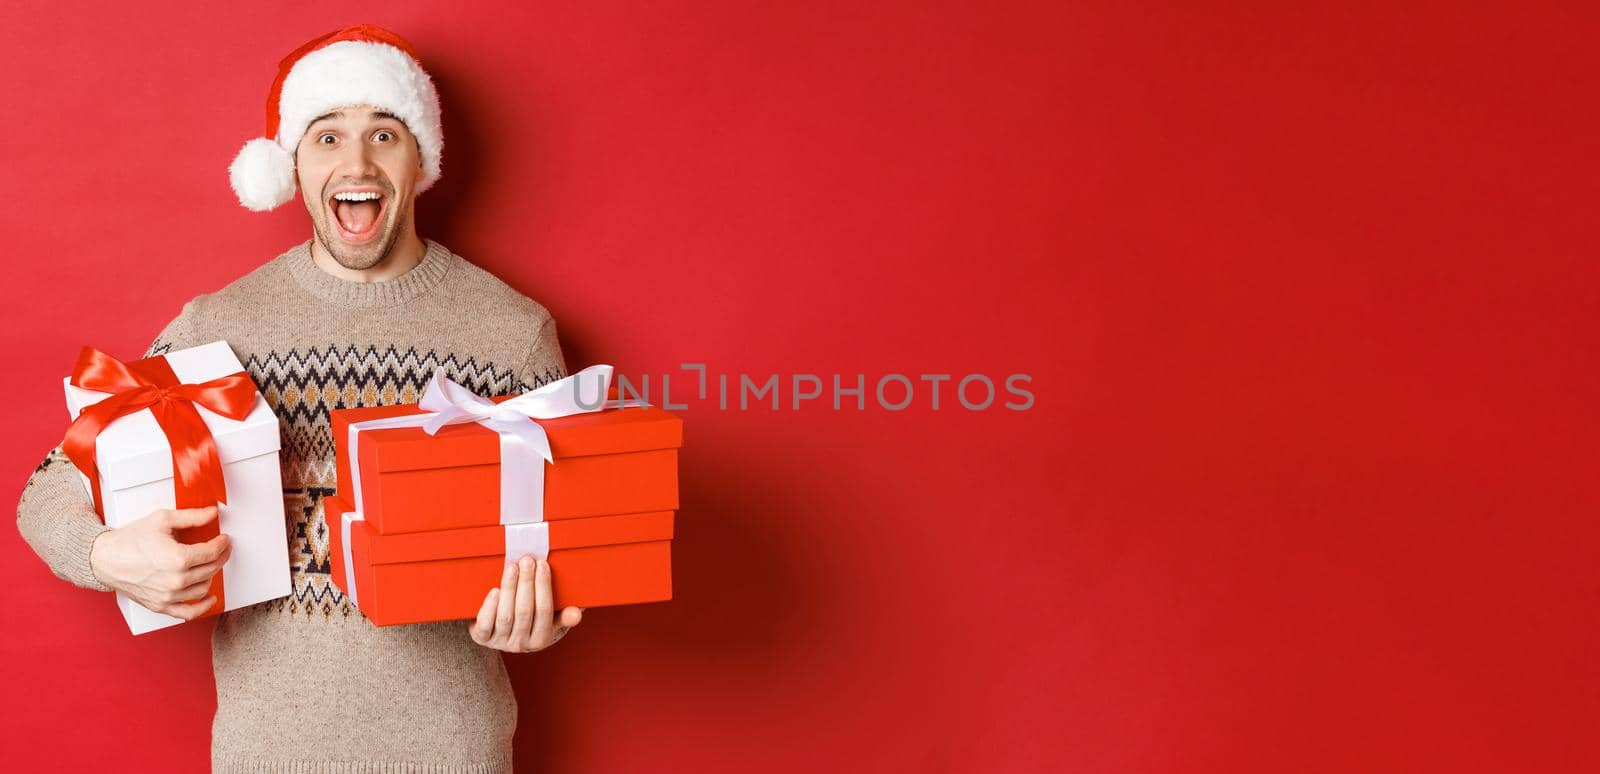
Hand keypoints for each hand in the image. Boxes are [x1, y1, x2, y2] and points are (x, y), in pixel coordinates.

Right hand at [88, 505, 229, 620]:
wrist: (104, 558)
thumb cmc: (129, 540)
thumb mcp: (162, 520)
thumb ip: (191, 517)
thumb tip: (212, 513)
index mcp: (178, 559)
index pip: (212, 552)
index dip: (222, 544)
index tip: (224, 540)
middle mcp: (175, 580)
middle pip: (211, 569)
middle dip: (220, 557)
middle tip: (222, 549)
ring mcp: (168, 596)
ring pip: (203, 588)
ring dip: (212, 575)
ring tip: (211, 565)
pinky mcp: (160, 605)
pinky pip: (188, 612)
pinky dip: (202, 607)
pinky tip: (210, 598)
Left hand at [469, 555, 582, 652]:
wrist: (501, 636)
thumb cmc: (530, 621)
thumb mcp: (551, 621)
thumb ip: (564, 616)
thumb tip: (577, 612)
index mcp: (542, 639)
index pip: (544, 610)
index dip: (543, 586)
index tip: (542, 564)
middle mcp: (521, 644)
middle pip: (524, 611)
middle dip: (526, 582)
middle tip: (527, 560)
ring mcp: (500, 642)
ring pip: (505, 616)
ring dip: (509, 588)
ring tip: (512, 568)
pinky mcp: (482, 639)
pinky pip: (485, 625)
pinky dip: (489, 607)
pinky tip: (495, 590)